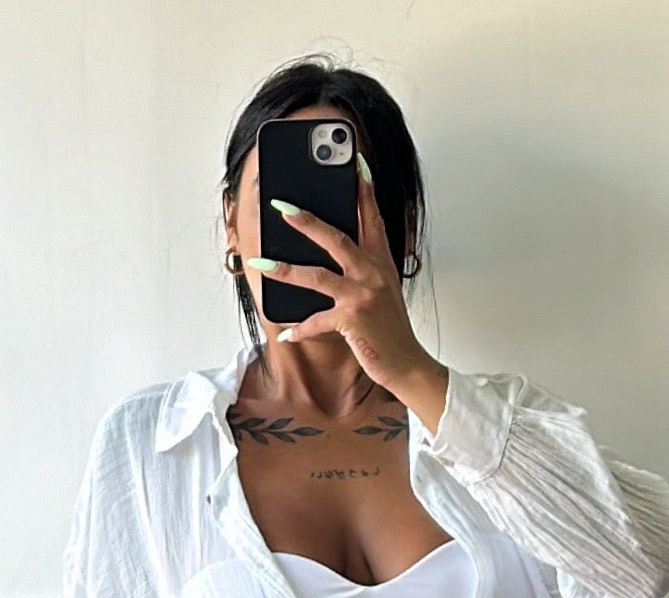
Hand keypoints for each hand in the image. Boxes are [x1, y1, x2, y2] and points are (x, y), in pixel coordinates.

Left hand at [257, 153, 448, 423]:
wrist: (407, 364)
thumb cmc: (389, 328)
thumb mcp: (381, 291)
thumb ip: (361, 269)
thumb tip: (326, 255)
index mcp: (381, 261)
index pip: (373, 217)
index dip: (364, 188)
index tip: (356, 162)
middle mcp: (372, 273)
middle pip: (337, 238)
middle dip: (307, 221)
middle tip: (281, 206)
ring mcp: (362, 296)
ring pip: (317, 276)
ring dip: (285, 269)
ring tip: (260, 262)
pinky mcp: (352, 322)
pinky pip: (317, 321)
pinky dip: (300, 329)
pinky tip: (286, 332)